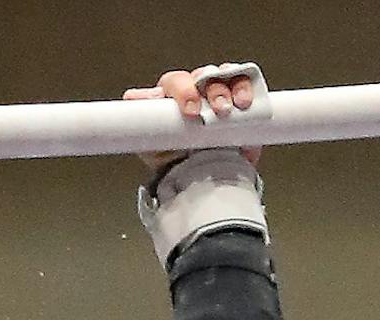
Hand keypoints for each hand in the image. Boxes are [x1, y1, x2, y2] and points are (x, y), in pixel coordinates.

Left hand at [122, 66, 260, 171]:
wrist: (204, 182)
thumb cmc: (177, 160)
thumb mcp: (154, 144)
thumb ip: (144, 122)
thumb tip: (132, 98)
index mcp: (174, 97)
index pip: (177, 82)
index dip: (184, 90)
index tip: (190, 111)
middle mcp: (198, 90)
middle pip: (204, 76)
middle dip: (212, 91)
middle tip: (217, 112)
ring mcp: (221, 93)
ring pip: (225, 76)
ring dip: (229, 90)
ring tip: (232, 109)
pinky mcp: (242, 102)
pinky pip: (245, 82)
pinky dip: (247, 87)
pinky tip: (246, 101)